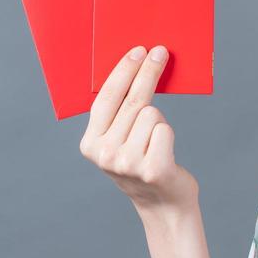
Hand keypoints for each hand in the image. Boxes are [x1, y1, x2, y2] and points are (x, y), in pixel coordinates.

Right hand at [80, 44, 197, 213]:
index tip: (138, 51)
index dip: (123, 71)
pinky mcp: (153, 169)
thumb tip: (136, 67)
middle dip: (148, 72)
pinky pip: (165, 130)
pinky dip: (168, 135)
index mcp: (90, 145)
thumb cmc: (142, 164)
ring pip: (152, 114)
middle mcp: (105, 154)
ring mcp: (128, 163)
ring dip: (158, 122)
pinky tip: (163, 152)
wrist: (163, 205)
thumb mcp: (119, 142)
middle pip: (132, 100)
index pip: (106, 98)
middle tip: (160, 52)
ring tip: (154, 143)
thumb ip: (118, 115)